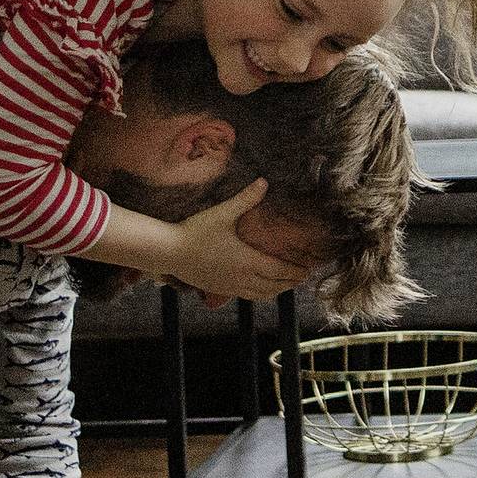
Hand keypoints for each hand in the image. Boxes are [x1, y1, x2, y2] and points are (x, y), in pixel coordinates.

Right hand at [161, 181, 308, 301]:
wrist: (169, 252)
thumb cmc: (195, 232)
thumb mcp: (222, 213)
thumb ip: (245, 199)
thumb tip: (264, 182)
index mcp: (246, 260)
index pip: (279, 270)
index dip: (295, 271)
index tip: (307, 269)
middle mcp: (241, 277)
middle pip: (273, 285)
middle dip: (290, 282)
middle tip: (302, 278)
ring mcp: (230, 286)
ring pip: (261, 294)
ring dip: (276, 291)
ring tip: (286, 285)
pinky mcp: (220, 289)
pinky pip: (247, 296)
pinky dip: (260, 294)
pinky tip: (261, 290)